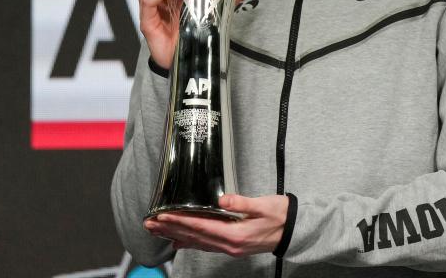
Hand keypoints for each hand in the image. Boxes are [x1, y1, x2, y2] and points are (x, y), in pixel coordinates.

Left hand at [144, 194, 287, 256]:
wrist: (295, 231)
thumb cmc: (281, 215)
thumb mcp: (264, 205)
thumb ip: (242, 202)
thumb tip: (222, 199)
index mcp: (235, 234)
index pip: (201, 227)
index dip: (180, 221)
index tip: (162, 215)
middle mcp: (229, 244)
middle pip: (194, 237)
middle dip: (170, 229)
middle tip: (149, 224)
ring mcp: (230, 247)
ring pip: (197, 242)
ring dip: (175, 236)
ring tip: (157, 231)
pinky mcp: (232, 245)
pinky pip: (206, 245)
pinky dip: (190, 242)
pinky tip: (178, 242)